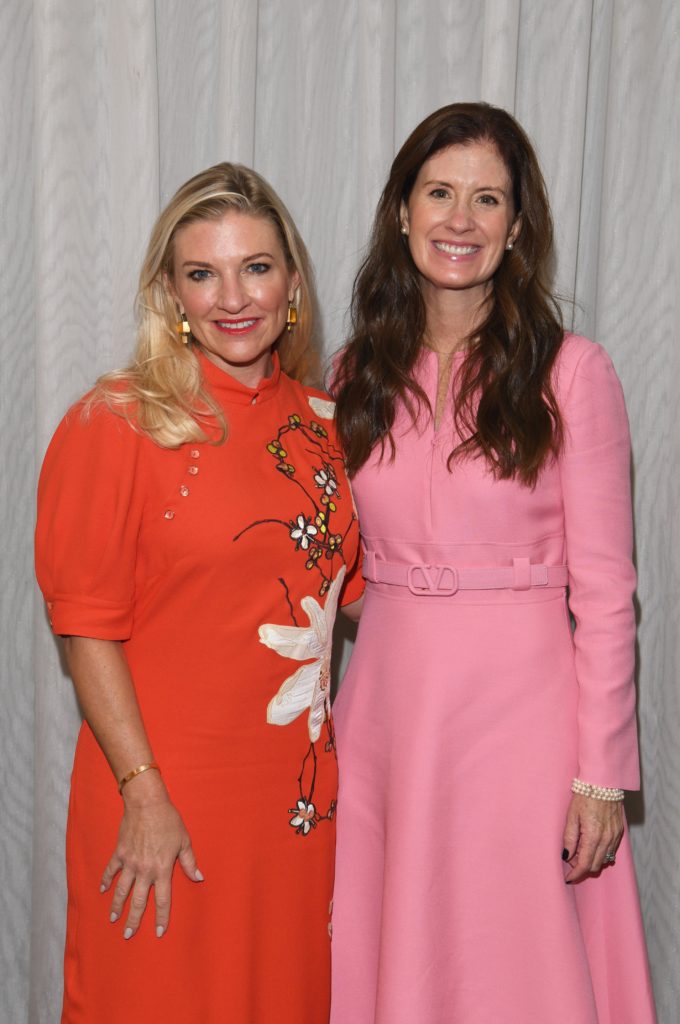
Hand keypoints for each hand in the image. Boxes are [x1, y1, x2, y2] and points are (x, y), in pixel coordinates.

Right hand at [100, 774, 203, 938]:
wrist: (146, 804)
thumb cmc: (168, 820)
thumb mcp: (183, 841)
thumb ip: (189, 862)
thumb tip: (198, 877)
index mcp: (162, 869)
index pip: (162, 900)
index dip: (161, 917)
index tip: (158, 932)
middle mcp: (145, 870)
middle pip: (138, 901)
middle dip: (134, 920)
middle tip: (128, 935)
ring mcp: (130, 863)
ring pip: (122, 891)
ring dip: (117, 906)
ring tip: (113, 920)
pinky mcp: (119, 853)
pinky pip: (111, 871)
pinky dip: (106, 881)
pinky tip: (103, 891)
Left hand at [562, 792, 623, 881]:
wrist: (603, 782)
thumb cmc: (584, 797)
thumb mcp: (571, 816)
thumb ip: (569, 838)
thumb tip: (566, 856)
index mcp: (593, 836)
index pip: (585, 864)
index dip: (576, 874)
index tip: (568, 878)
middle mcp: (607, 839)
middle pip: (595, 865)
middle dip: (582, 867)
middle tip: (571, 858)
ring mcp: (615, 836)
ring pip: (604, 860)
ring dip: (592, 860)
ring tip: (579, 849)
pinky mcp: (620, 832)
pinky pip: (611, 850)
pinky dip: (600, 852)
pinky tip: (591, 844)